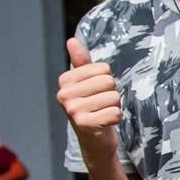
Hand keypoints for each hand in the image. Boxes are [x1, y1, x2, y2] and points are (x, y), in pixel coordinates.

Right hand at [56, 38, 121, 160]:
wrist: (94, 139)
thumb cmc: (92, 106)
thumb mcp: (86, 82)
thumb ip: (81, 61)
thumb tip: (72, 40)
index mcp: (65, 80)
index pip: (104, 69)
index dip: (107, 81)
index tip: (97, 92)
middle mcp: (64, 94)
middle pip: (109, 82)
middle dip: (112, 94)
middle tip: (101, 104)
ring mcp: (73, 110)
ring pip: (114, 98)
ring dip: (114, 107)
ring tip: (102, 113)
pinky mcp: (84, 124)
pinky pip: (115, 113)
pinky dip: (115, 119)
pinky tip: (104, 123)